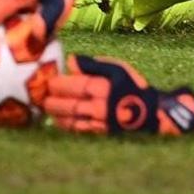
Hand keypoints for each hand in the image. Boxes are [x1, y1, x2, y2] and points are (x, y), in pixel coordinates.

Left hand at [44, 54, 193, 135]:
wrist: (150, 113)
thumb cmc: (132, 86)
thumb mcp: (117, 68)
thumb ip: (93, 64)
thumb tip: (71, 61)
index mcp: (103, 87)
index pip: (73, 86)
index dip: (57, 84)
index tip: (48, 81)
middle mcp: (99, 106)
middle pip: (68, 105)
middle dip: (52, 101)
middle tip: (42, 96)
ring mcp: (99, 122)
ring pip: (70, 119)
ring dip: (55, 114)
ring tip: (46, 108)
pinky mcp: (100, 133)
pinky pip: (78, 130)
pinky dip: (65, 125)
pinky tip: (58, 121)